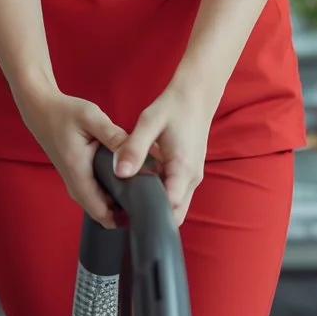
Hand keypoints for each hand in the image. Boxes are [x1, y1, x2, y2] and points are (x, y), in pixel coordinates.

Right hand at [14, 85, 131, 228]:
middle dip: (126, 212)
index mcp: (78, 173)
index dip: (124, 219)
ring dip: (121, 203)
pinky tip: (130, 181)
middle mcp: (75, 185)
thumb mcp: (91, 118)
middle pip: (103, 213)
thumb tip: (136, 154)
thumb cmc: (65, 112)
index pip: (101, 213)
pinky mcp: (78, 178)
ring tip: (145, 191)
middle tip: (151, 201)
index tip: (145, 214)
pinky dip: (113, 194)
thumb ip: (113, 136)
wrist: (41, 110)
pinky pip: (98, 195)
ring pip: (101, 205)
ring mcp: (75, 183)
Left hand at [115, 83, 217, 229]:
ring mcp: (193, 177)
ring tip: (129, 206)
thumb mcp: (149, 122)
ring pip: (177, 206)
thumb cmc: (172, 107)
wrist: (196, 96)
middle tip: (124, 216)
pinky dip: (162, 198)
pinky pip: (176, 194)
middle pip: (175, 214)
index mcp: (183, 169)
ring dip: (157, 209)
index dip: (150, 216)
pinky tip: (141, 190)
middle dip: (153, 219)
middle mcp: (192, 179)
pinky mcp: (189, 173)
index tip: (127, 218)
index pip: (170, 207)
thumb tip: (120, 173)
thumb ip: (134, 148)